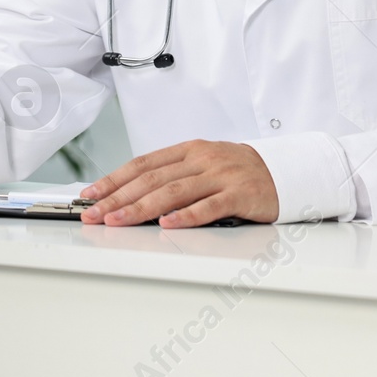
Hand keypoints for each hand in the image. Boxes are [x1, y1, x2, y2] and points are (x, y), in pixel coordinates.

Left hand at [77, 140, 278, 227]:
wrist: (285, 171)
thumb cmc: (237, 172)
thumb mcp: (202, 164)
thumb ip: (171, 175)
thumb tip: (129, 193)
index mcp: (187, 151)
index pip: (141, 165)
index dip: (113, 180)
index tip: (90, 195)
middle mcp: (200, 160)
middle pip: (151, 179)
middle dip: (118, 198)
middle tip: (95, 214)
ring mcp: (220, 176)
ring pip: (174, 192)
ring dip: (141, 208)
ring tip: (119, 221)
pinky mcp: (240, 194)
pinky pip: (210, 205)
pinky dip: (187, 216)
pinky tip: (167, 224)